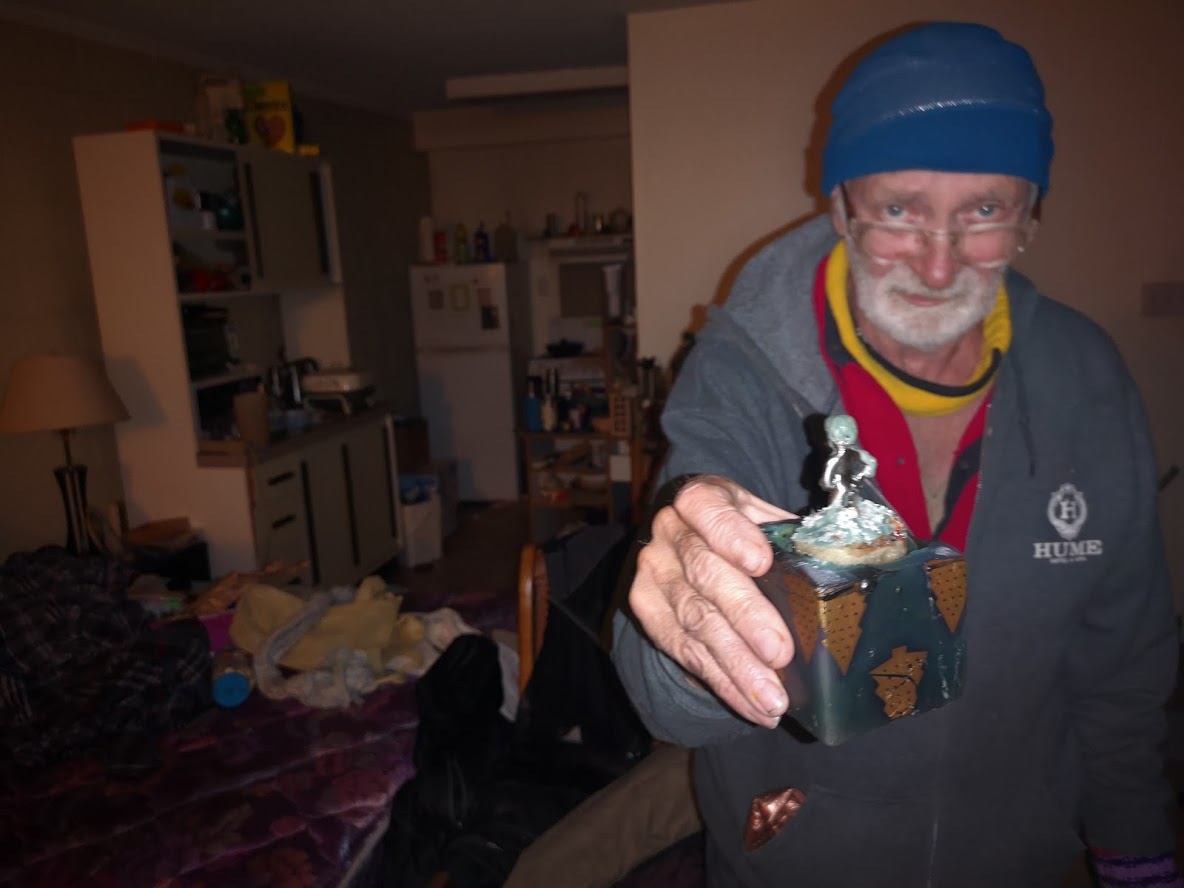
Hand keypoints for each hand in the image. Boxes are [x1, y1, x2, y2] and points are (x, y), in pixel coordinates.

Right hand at [630, 475, 796, 726]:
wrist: (689, 540)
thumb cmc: (742, 531)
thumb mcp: (762, 519)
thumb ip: (789, 536)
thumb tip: (844, 565)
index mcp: (700, 499)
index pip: (707, 508)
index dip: (731, 534)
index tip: (761, 562)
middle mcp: (669, 532)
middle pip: (705, 574)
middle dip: (745, 616)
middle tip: (780, 652)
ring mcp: (654, 573)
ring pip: (695, 622)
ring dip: (737, 666)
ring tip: (772, 698)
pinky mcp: (648, 611)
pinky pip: (686, 653)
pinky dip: (723, 683)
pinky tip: (752, 705)